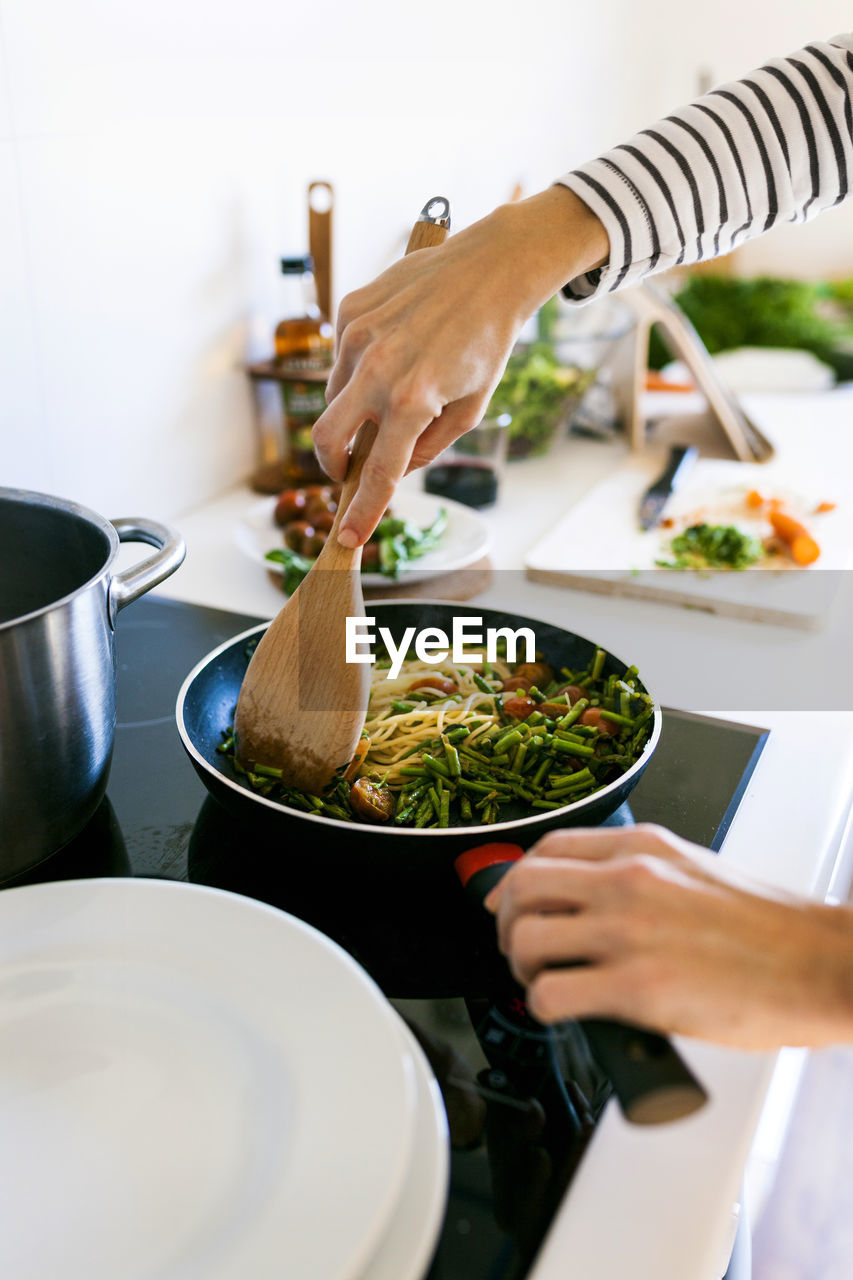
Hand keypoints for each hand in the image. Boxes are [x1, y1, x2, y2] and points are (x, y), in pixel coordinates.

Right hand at [312, 187, 608, 545]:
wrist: (489, 268)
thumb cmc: (487, 342)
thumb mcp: (472, 407)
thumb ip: (429, 446)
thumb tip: (395, 468)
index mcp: (414, 399)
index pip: (378, 473)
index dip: (362, 512)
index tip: (347, 539)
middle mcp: (378, 369)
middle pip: (327, 438)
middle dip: (332, 464)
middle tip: (347, 470)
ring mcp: (357, 337)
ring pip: (333, 397)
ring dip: (352, 409)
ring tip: (391, 390)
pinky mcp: (349, 311)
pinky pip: (340, 359)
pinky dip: (357, 370)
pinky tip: (390, 353)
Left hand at [485, 824, 852, 1049]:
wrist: (818, 965)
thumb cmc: (769, 929)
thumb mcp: (694, 869)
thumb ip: (641, 873)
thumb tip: (594, 895)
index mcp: (643, 848)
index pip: (547, 848)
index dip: (517, 880)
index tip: (512, 902)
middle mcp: (627, 880)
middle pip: (522, 889)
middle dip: (507, 924)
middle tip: (521, 949)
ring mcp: (628, 932)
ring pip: (525, 940)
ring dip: (522, 969)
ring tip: (545, 984)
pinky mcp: (635, 988)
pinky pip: (550, 996)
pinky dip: (544, 1009)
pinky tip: (566, 1013)